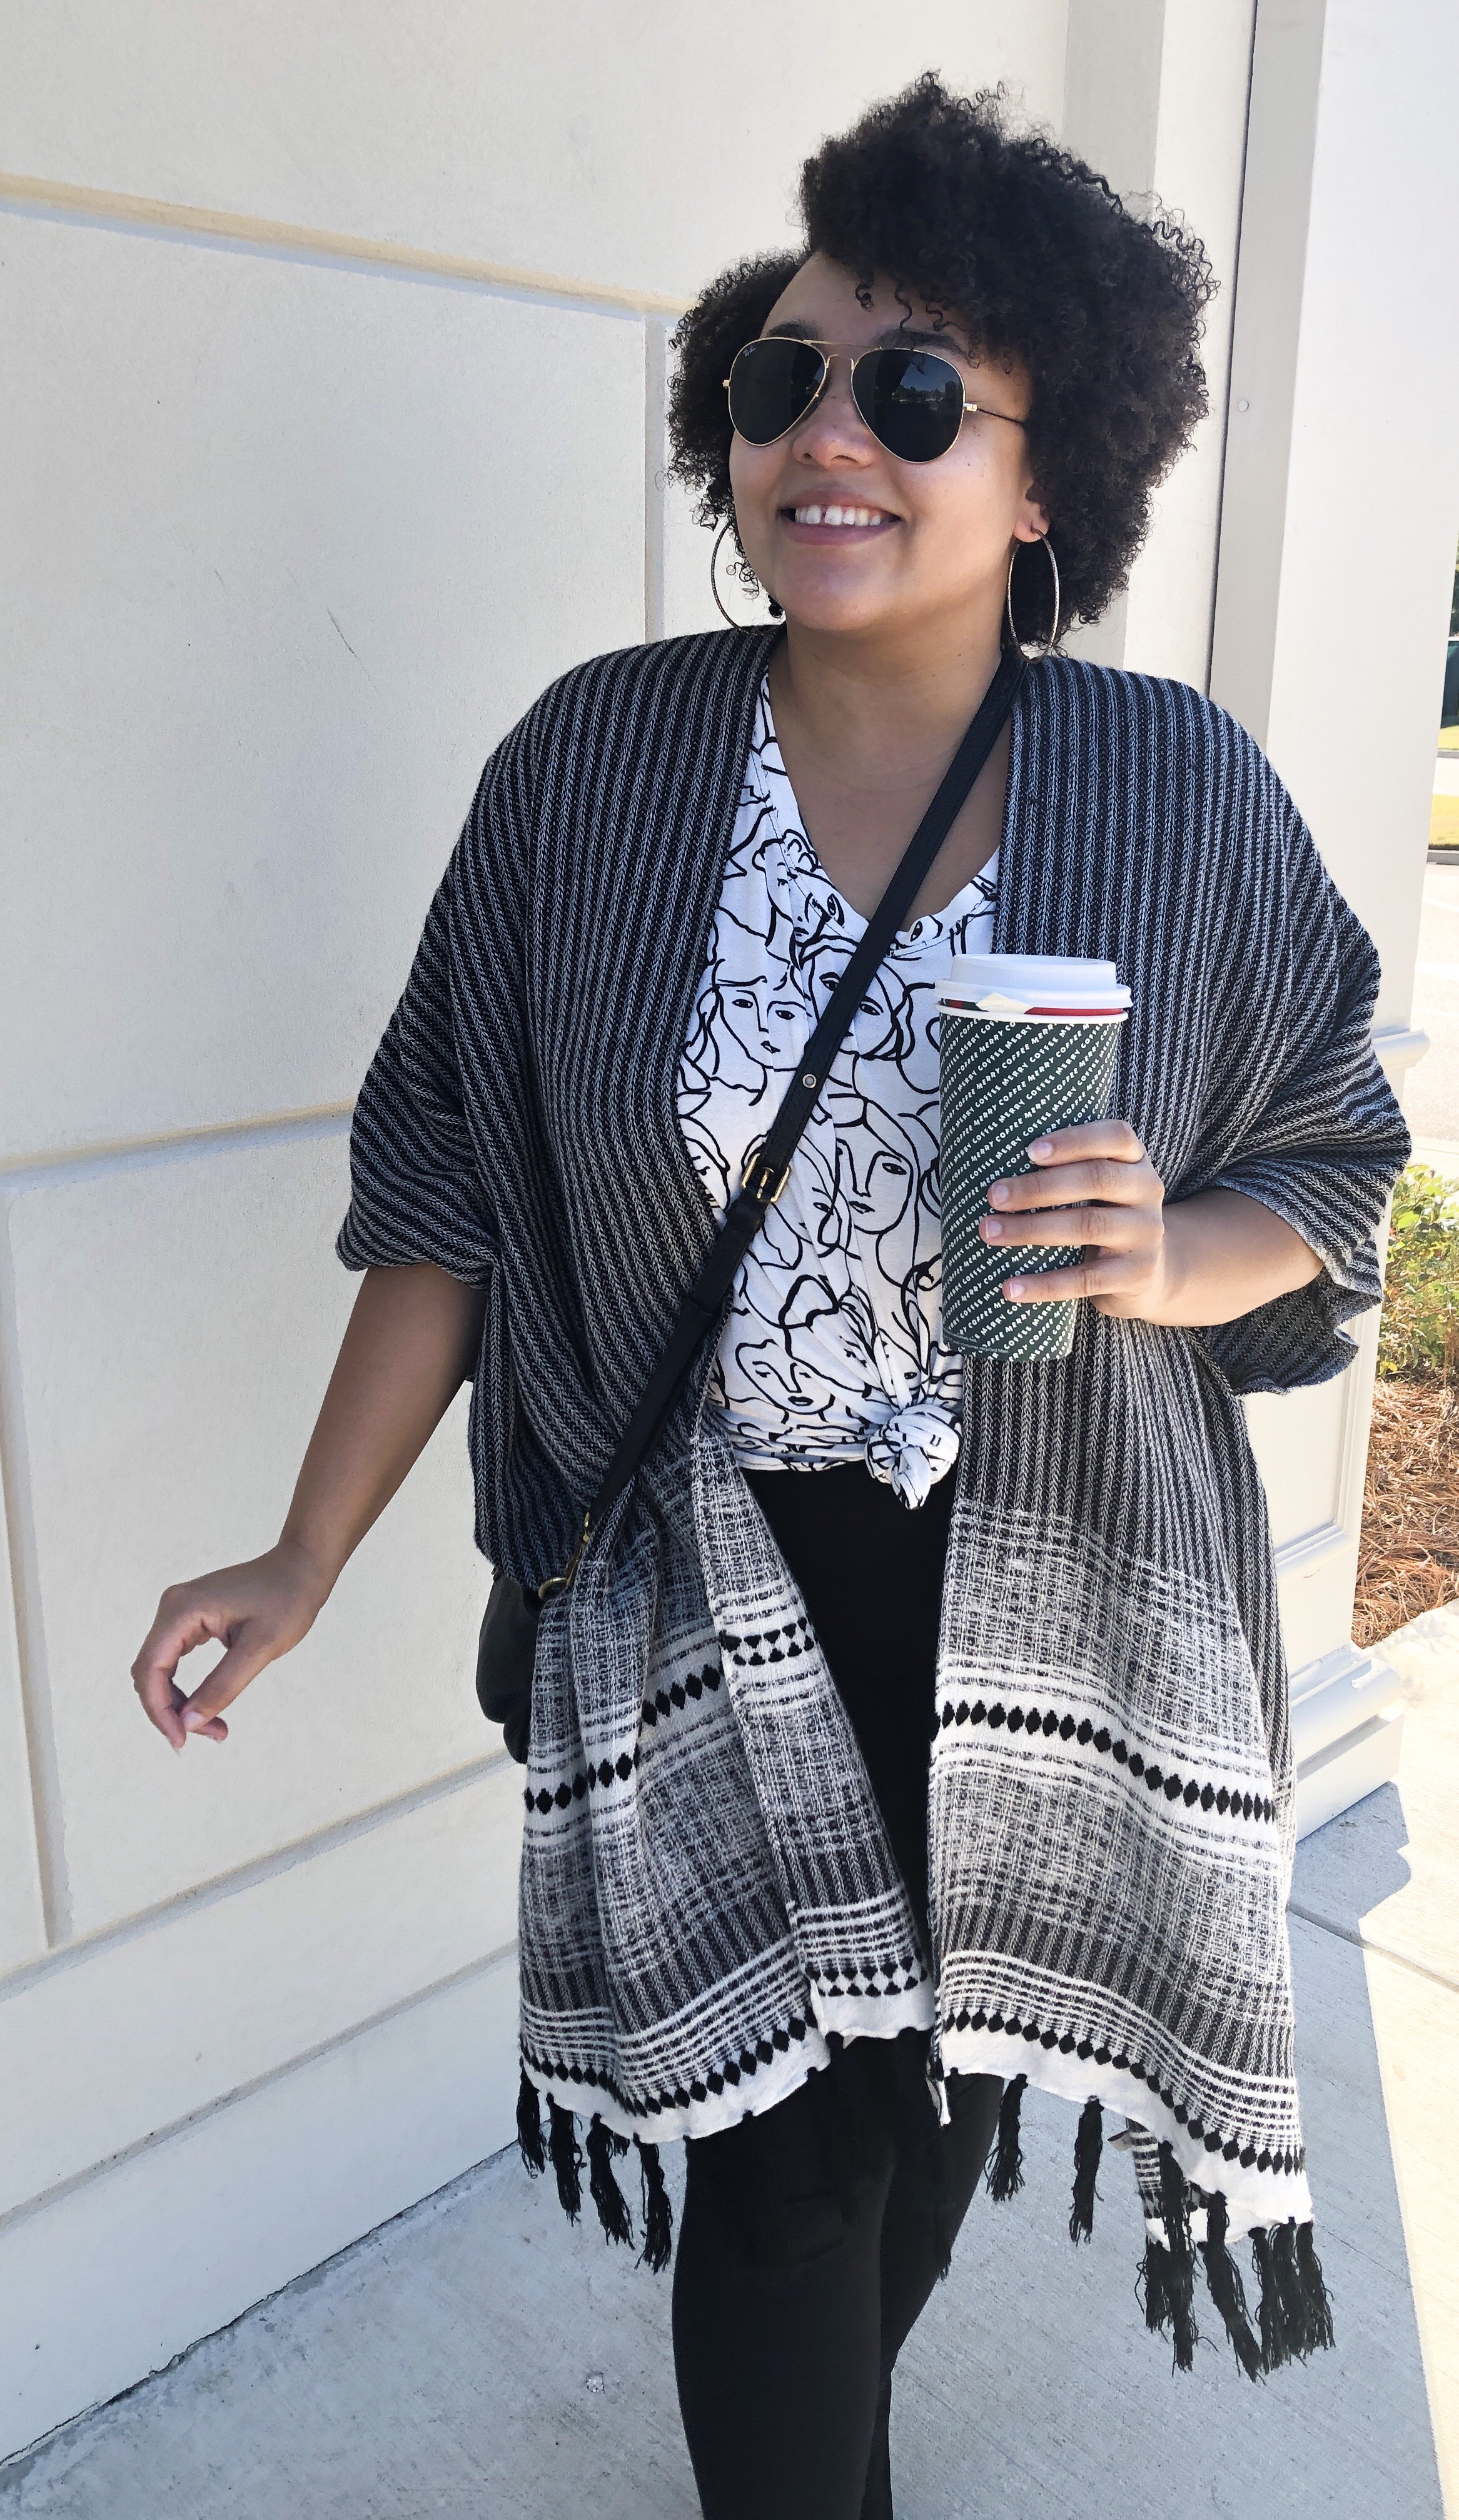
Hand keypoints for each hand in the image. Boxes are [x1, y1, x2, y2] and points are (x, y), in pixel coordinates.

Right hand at [131, 1538, 332, 1749]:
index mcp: (182, 1609)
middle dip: (170, 1712)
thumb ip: (223, 1686)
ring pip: (160, 1670)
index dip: (159, 1710)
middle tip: (209, 1736)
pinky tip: (206, 1709)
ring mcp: (178, 1612)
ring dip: (179, 1705)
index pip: (151, 1668)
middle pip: (150, 1672)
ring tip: (215, 1729)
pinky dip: (186, 1690)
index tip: (181, 1741)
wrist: (300, 1569)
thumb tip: (189, 1723)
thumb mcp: (260, 1649)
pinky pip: (173, 1661)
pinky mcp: (190, 1620)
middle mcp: (172, 1608)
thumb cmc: (287, 1601)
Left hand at [979, 1120, 1167, 1317]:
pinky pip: (1085, 1279)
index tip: (1029, 1151)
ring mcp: (1146, 1234)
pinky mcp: (1136, 1274)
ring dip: (1031, 1229)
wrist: (1150, 1274)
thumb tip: (993, 1166)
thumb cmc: (1104, 1216)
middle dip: (1039, 1187)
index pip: (1116, 1137)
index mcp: (1135, 1160)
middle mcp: (1147, 1191)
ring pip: (1088, 1226)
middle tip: (993, 1195)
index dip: (1074, 1141)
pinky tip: (1010, 1288)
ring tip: (989, 1232)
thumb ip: (1068, 1169)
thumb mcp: (1099, 1187)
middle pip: (1096, 1179)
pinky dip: (1043, 1284)